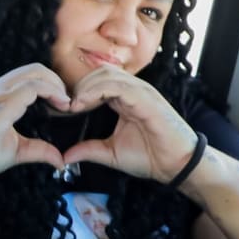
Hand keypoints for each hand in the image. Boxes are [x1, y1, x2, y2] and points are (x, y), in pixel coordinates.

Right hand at [0, 63, 69, 183]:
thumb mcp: (19, 151)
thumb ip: (40, 150)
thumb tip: (60, 160)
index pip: (29, 77)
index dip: (50, 86)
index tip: (62, 104)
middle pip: (34, 69)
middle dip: (55, 81)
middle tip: (66, 101)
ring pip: (35, 73)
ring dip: (55, 85)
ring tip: (65, 102)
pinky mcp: (4, 103)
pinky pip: (33, 87)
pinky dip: (51, 91)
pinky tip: (60, 104)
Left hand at [64, 66, 198, 182]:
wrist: (177, 165)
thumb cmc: (150, 157)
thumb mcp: (110, 153)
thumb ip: (88, 150)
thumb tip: (64, 156)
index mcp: (124, 99)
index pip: (96, 82)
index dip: (77, 92)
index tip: (61, 109)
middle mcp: (132, 91)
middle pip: (99, 73)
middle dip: (78, 87)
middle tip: (64, 106)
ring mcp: (141, 92)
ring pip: (106, 74)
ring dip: (85, 87)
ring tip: (72, 106)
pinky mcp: (147, 98)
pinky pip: (118, 85)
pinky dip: (97, 91)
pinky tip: (83, 104)